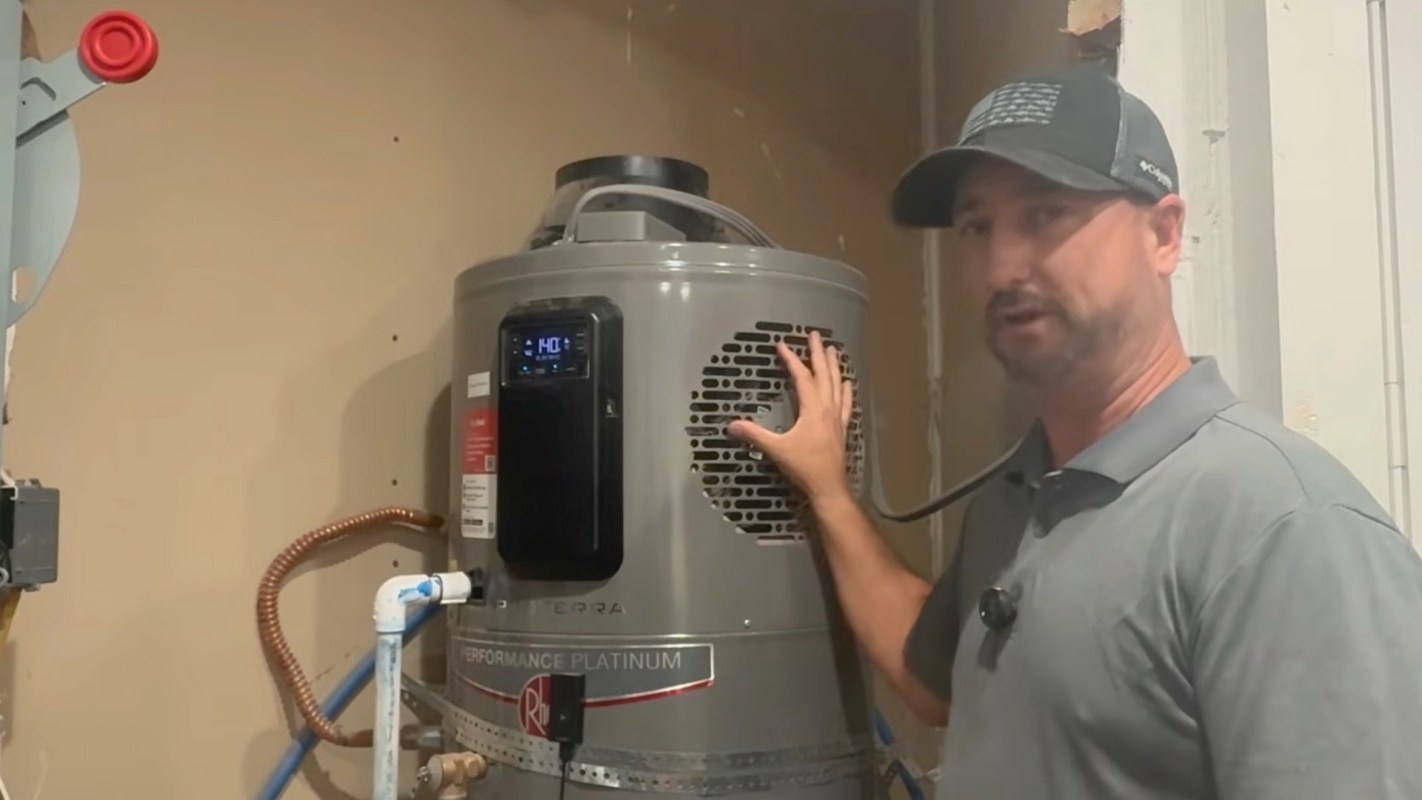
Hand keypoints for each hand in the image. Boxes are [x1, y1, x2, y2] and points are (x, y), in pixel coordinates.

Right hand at [727, 331, 853, 506]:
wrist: (829, 487)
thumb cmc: (804, 466)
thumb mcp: (776, 449)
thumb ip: (754, 435)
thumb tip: (731, 424)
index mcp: (813, 409)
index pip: (802, 377)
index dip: (791, 359)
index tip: (781, 344)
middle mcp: (828, 408)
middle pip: (824, 374)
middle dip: (818, 353)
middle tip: (815, 335)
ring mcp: (838, 417)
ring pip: (838, 384)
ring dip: (834, 366)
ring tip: (832, 351)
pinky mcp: (842, 428)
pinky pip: (846, 402)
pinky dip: (845, 389)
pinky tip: (847, 384)